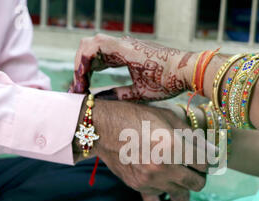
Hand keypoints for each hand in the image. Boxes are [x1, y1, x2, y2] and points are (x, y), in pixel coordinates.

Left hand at [71, 34, 195, 100]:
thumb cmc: (166, 83)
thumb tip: (99, 99)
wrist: (183, 73)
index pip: (97, 61)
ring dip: (79, 63)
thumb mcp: (137, 92)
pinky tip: (83, 74)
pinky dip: (85, 59)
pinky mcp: (123, 45)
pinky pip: (95, 46)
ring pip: (88, 45)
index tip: (81, 91)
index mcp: (124, 56)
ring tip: (78, 83)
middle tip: (76, 89)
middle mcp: (120, 47)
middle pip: (89, 52)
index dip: (86, 74)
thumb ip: (118, 94)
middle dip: (79, 70)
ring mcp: (121, 44)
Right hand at [86, 98, 211, 195]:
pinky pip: (160, 199)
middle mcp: (164, 168)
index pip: (205, 164)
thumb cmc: (136, 117)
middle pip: (197, 184)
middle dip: (199, 177)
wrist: (102, 129)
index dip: (207, 160)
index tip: (204, 157)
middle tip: (195, 169)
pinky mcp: (139, 188)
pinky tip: (164, 200)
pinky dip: (165, 197)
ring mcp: (150, 181)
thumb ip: (192, 136)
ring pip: (180, 195)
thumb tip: (211, 152)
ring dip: (184, 187)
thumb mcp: (168, 118)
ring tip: (183, 178)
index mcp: (173, 147)